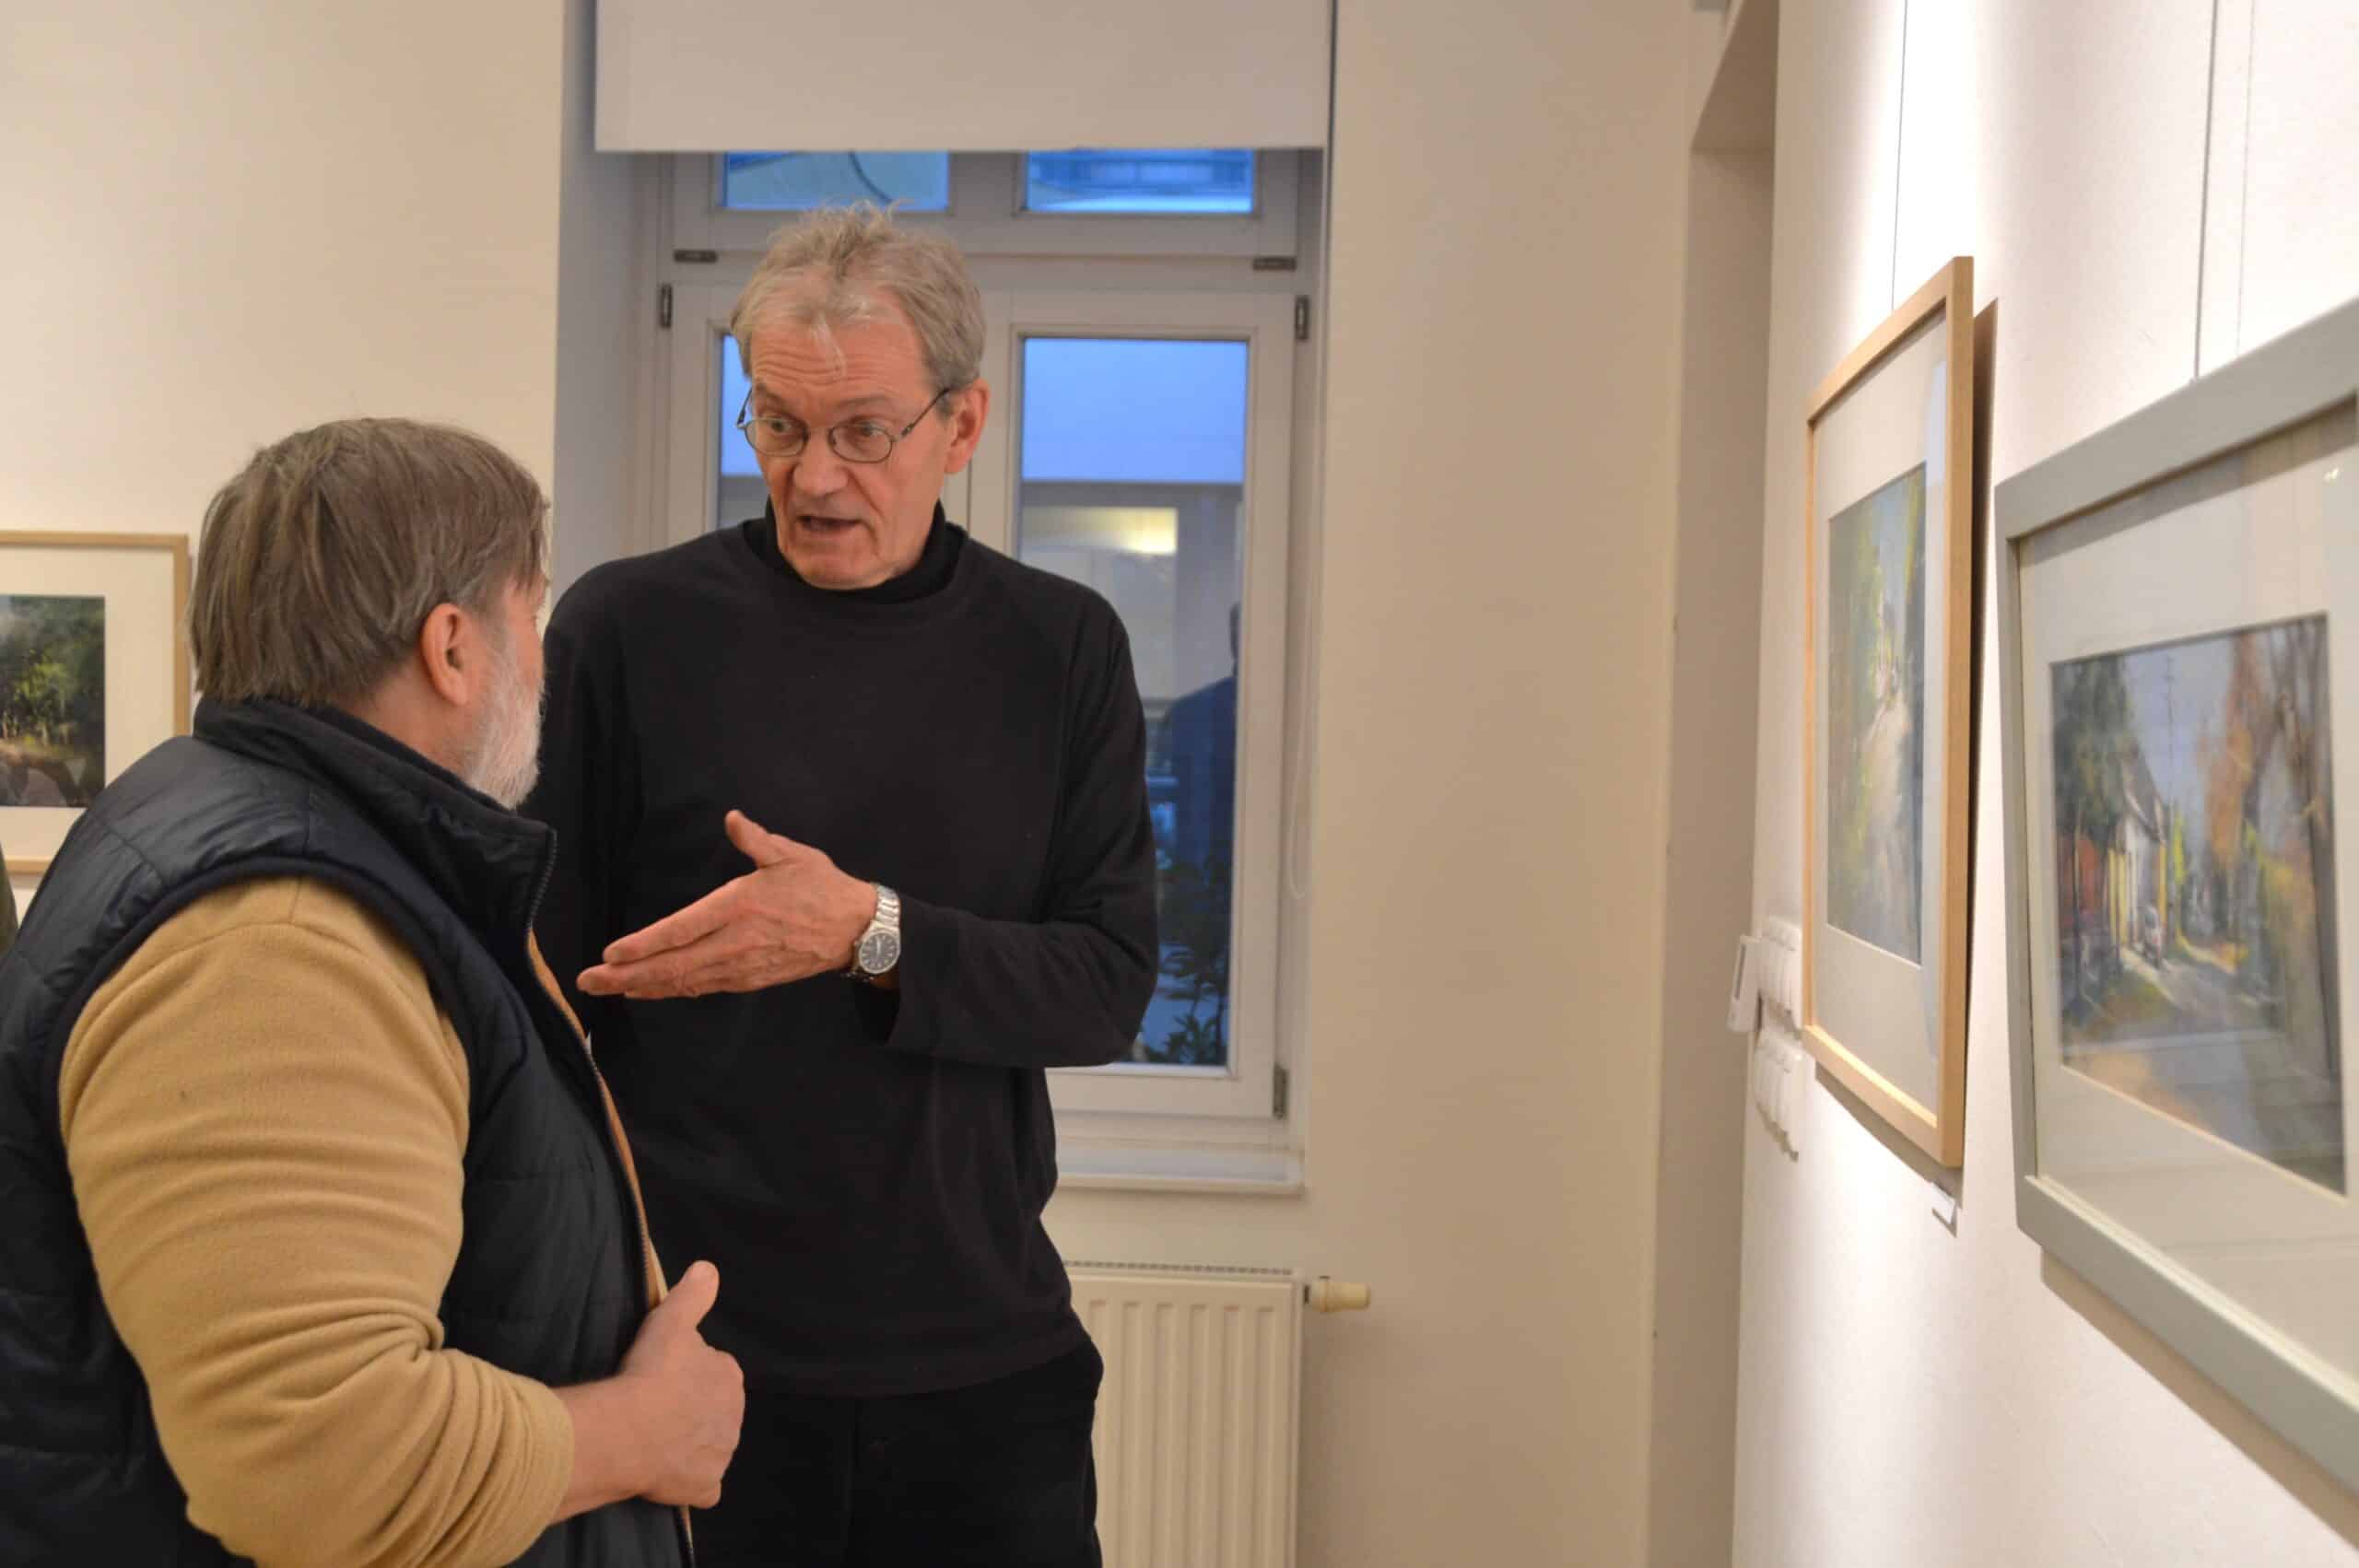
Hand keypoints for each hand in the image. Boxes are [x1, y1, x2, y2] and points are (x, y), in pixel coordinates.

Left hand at [578, 811, 876, 999]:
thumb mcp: (791, 855)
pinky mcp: (750, 979)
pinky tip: (651, 989)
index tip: (610, 952)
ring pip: (684, 981)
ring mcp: (742, 965)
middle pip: (673, 965)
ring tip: (609, 987)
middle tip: (589, 981)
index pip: (681, 930)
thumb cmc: (821, 887)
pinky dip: (672, 990)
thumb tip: (732, 819)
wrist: (856, 930)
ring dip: (643, 986)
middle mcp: (736, 942)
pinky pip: (703, 987)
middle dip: (626, 975)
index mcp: (740, 907)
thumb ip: (755, 839)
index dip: (643, 945)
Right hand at [617, 1261, 743, 1508]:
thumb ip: (693, 1294)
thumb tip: (708, 1269)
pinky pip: (702, 1485)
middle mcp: (734, 1415)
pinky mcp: (706, 1486)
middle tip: (655, 1410)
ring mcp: (722, 1454)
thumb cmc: (650, 1372)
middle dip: (690, 1410)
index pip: (712, 1372)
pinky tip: (666, 1475)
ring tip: (653, 1440)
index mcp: (729, 1376)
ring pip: (709, 1446)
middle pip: (711, 1410)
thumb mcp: (670, 1322)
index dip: (685, 1375)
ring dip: (688, 1444)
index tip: (661, 1378)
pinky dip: (689, 1482)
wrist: (631, 1430)